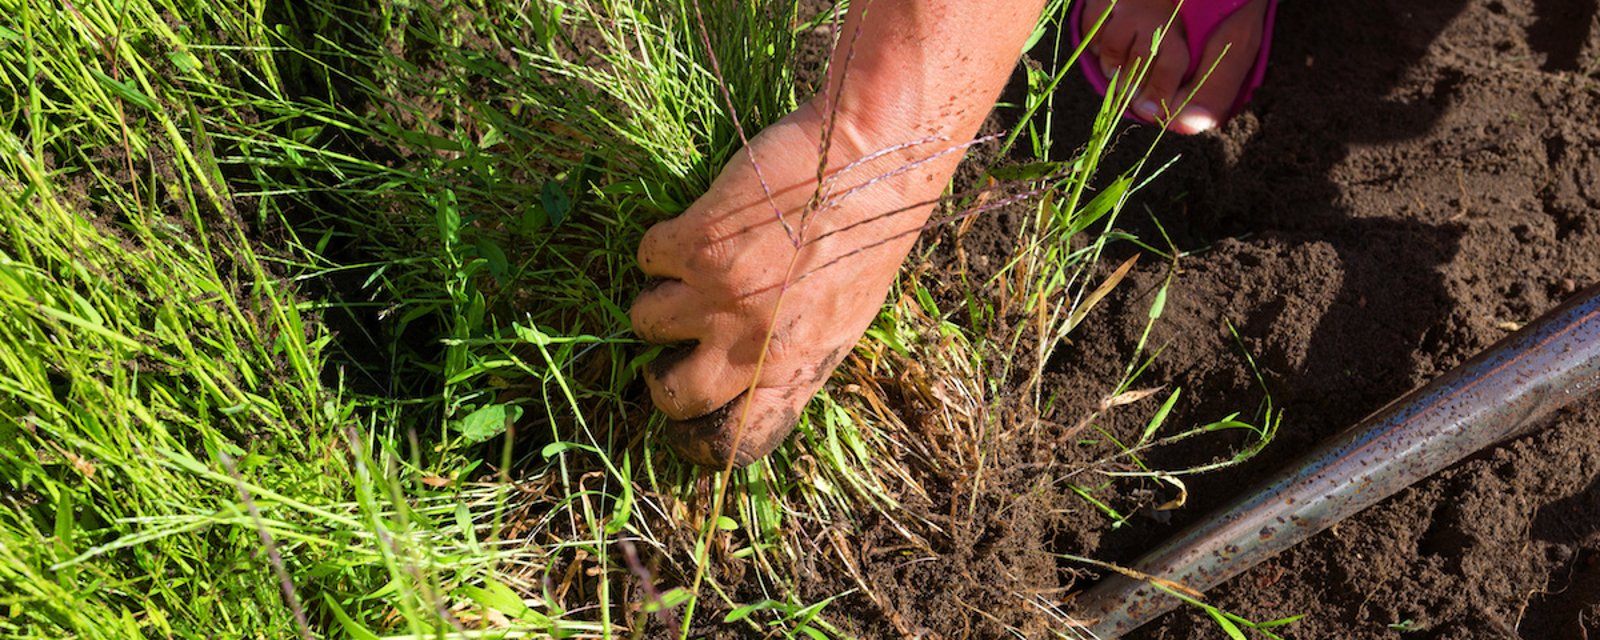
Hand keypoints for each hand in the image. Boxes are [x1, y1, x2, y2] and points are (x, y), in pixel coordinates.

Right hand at [630, 100, 953, 465]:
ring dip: (657, 298)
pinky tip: (693, 226)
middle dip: (661, 377)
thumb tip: (751, 374)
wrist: (872, 158)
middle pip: (674, 396)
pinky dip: (661, 243)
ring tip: (684, 273)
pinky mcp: (696, 243)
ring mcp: (719, 294)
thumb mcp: (845, 318)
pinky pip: (648, 257)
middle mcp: (751, 344)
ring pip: (645, 320)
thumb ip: (794, 353)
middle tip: (670, 348)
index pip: (737, 440)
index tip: (689, 420)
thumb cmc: (870, 234)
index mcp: (797, 369)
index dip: (702, 438)